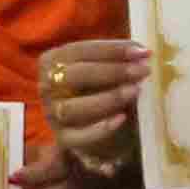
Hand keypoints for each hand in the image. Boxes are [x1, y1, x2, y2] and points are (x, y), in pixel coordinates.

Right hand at [37, 36, 142, 177]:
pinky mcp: (64, 138)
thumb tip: (142, 53)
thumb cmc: (99, 87)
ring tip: (135, 91)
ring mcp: (53, 114)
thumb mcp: (103, 68)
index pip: (79, 50)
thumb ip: (117, 59)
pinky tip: (122, 118)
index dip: (112, 50)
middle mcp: (47, 87)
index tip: (141, 52)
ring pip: (73, 107)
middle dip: (112, 71)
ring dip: (107, 98)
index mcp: (52, 61)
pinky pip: (79, 136)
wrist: (95, 126)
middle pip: (74, 76)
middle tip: (143, 71)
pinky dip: (101, 128)